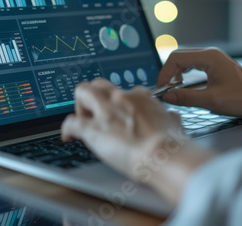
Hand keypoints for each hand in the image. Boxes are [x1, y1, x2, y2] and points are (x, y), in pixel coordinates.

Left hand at [61, 78, 213, 204]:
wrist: (165, 156)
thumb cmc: (172, 145)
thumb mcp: (174, 125)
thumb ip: (169, 119)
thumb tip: (172, 119)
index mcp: (141, 99)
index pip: (124, 91)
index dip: (117, 102)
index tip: (116, 111)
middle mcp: (121, 99)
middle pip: (99, 85)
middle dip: (95, 97)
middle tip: (97, 114)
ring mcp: (105, 112)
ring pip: (82, 92)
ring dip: (80, 105)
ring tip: (83, 120)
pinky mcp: (92, 129)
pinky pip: (71, 122)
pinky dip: (67, 128)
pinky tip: (68, 136)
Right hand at [158, 48, 241, 116]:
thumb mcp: (212, 100)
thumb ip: (187, 97)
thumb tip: (167, 96)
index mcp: (208, 57)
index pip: (176, 58)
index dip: (165, 73)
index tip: (162, 89)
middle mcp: (209, 54)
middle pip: (179, 57)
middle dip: (168, 73)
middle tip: (164, 89)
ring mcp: (213, 59)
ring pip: (185, 60)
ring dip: (175, 73)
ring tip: (172, 88)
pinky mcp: (215, 66)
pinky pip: (193, 65)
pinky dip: (184, 74)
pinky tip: (183, 85)